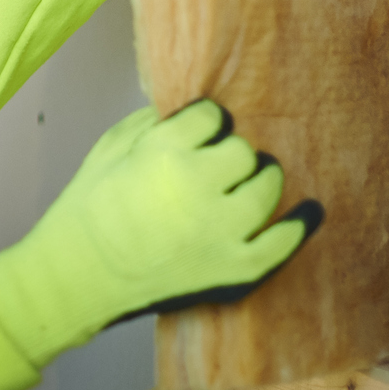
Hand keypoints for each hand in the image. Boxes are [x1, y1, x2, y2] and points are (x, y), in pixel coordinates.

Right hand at [0, 100, 321, 366]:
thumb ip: (151, 124)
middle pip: (242, 150)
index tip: (202, 130)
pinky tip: (309, 211)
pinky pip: (282, 243)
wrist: (79, 274)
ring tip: (250, 182)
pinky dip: (298, 225)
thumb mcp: (108, 147)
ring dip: (261, 178)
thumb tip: (190, 115)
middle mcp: (199, 186)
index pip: (212, 116)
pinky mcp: (235, 269)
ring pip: (267, 186)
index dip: (205, 121)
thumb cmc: (88, 207)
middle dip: (229, 152)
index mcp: (164, 151)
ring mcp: (222, 230)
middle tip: (216, 165)